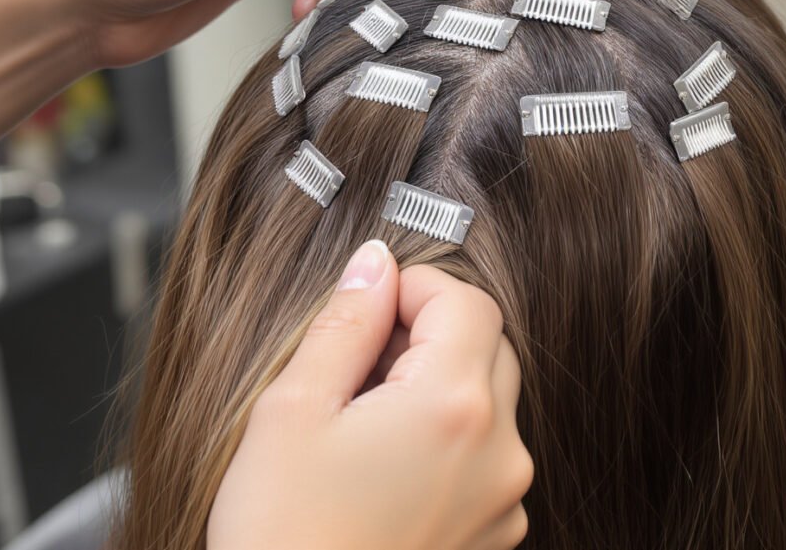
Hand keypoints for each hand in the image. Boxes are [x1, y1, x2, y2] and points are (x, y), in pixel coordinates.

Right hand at [208, 241, 532, 549]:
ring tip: (367, 420)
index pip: (467, 301)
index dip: (415, 289)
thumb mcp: (293, 410)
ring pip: (489, 397)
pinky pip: (487, 452)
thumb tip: (376, 263)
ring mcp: (503, 498)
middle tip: (362, 364)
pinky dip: (448, 436)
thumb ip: (346, 322)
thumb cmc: (282, 536)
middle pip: (488, 344)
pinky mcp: (494, 532)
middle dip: (430, 333)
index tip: (370, 309)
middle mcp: (499, 452)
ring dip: (438, 384)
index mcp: (454, 408)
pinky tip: (386, 465)